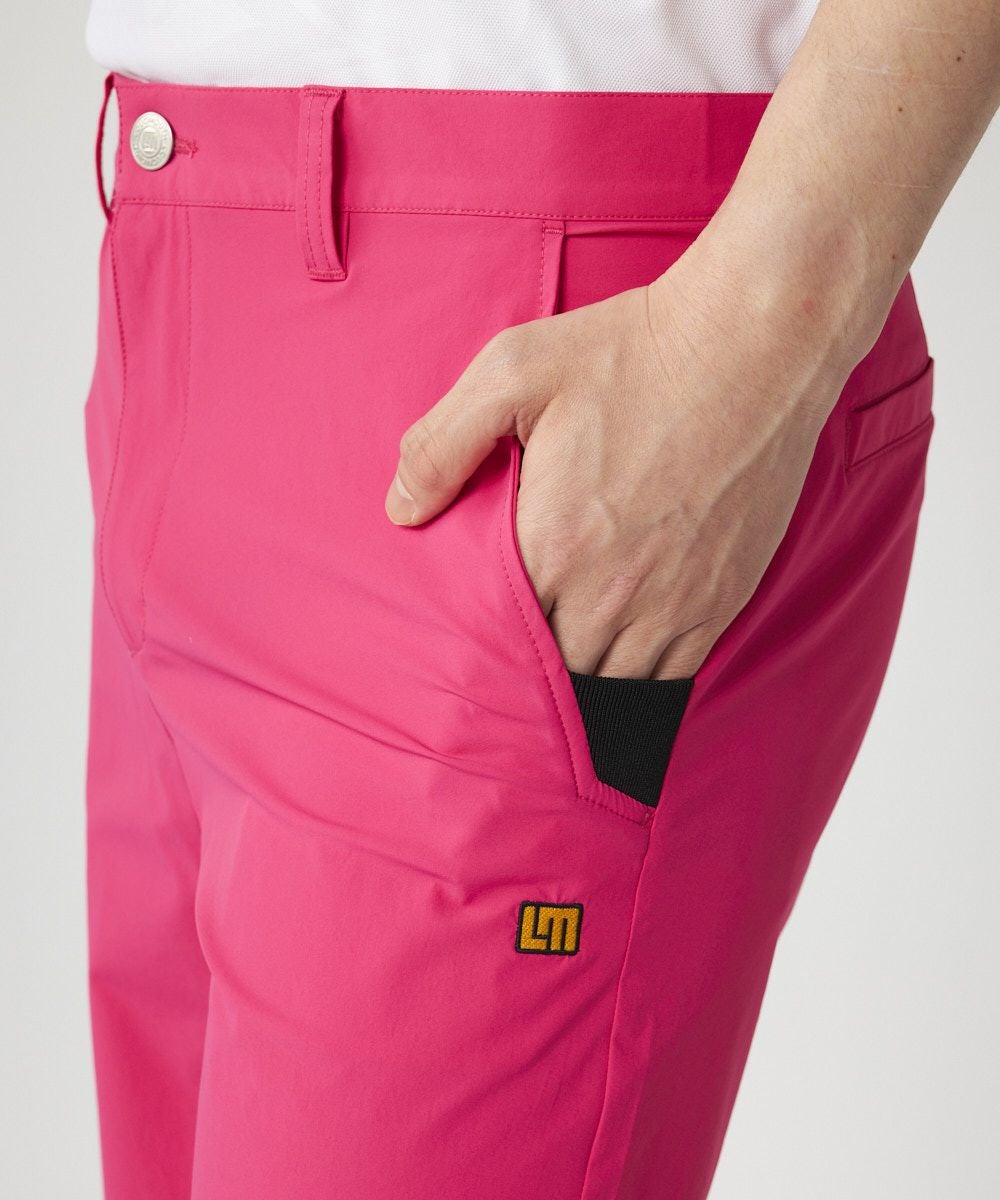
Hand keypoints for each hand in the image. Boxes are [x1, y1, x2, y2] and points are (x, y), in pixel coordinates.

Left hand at [384, 252, 846, 679]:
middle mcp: (611, 590)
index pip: (497, 634)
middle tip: (508, 659)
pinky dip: (641, 681)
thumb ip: (442, 444)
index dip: (480, 643)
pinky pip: (673, 675)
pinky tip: (619, 663)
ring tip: (559, 669)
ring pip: (611, 684)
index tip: (469, 637)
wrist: (754, 342)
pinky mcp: (723, 598)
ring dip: (581, 680)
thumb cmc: (629, 351)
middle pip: (553, 671)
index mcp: (552, 543)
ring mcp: (674, 602)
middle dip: (527, 671)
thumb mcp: (512, 370)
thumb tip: (400, 510)